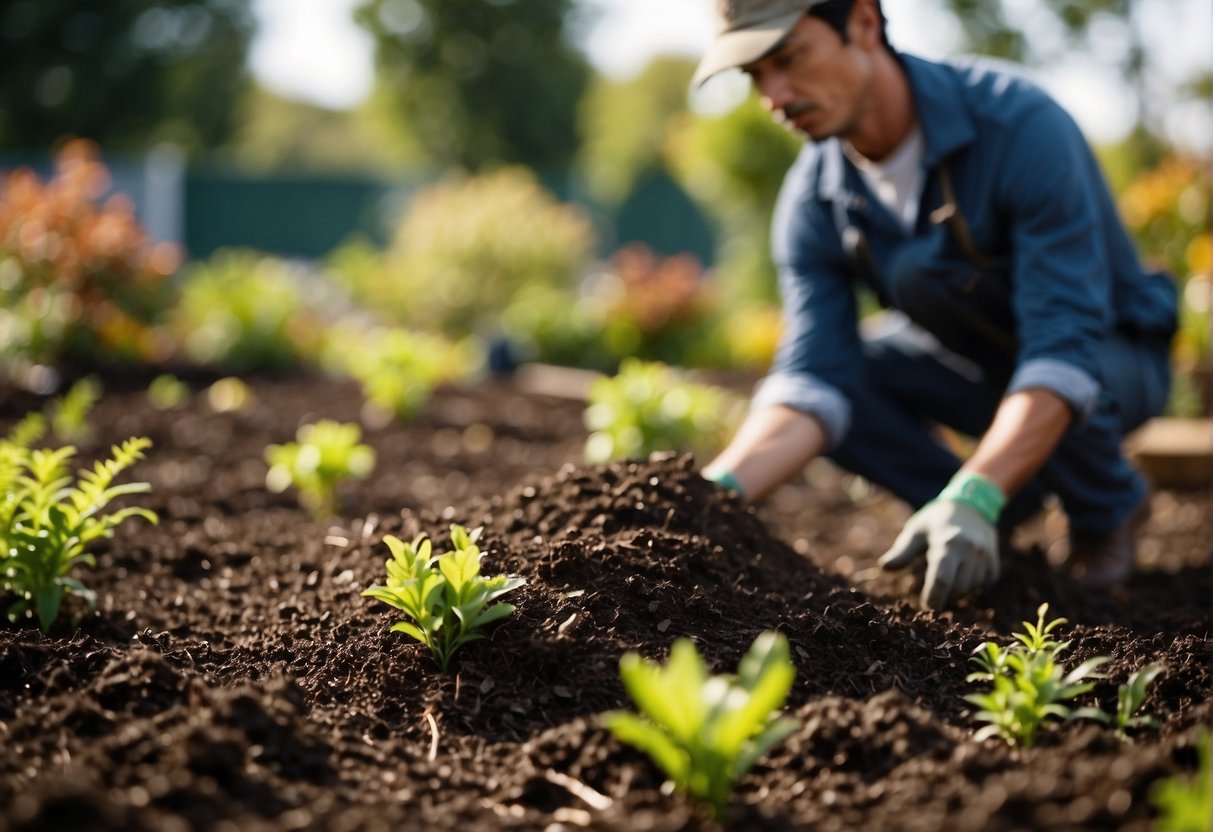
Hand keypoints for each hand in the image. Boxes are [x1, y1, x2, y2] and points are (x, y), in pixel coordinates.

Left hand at [878, 500, 999, 607]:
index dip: (933, 598)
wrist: (971, 507)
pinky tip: (962, 572)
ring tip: (947, 575)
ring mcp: (985, 556)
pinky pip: (983, 584)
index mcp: (948, 543)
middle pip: (957, 588)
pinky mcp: (994, 562)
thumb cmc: (936, 521)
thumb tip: (884, 567)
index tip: (925, 608)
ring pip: (970, 589)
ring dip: (956, 590)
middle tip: (932, 591)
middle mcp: (970, 550)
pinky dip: (972, 585)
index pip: (942, 579)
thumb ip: (902, 551)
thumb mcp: (916, 530)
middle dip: (944, 595)